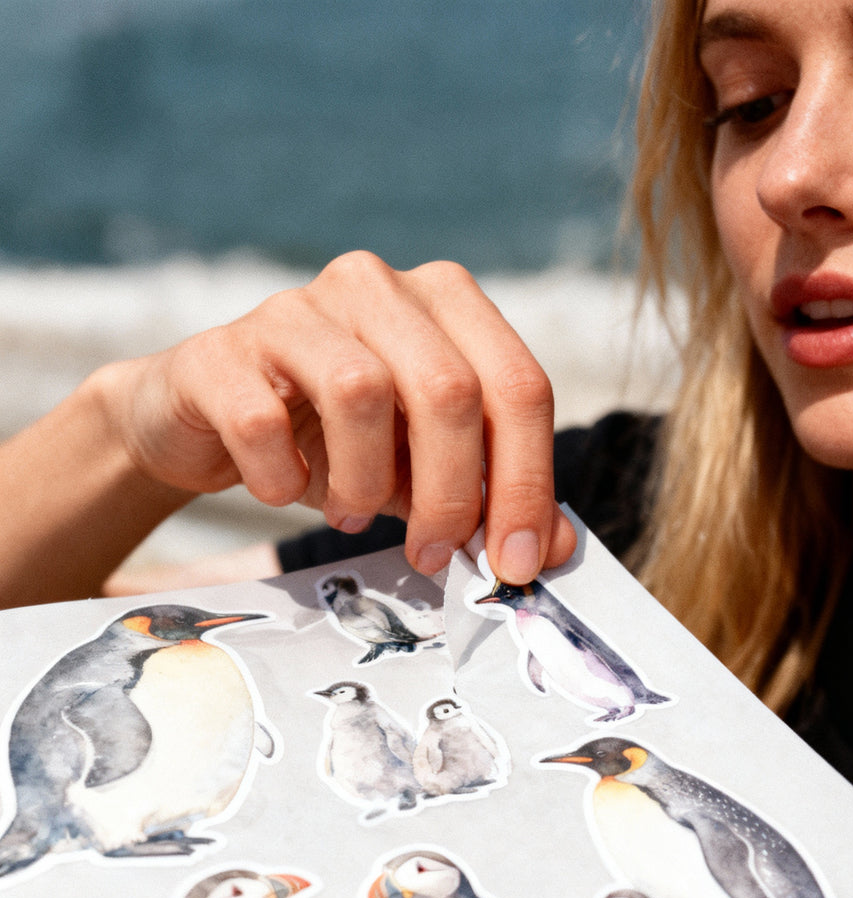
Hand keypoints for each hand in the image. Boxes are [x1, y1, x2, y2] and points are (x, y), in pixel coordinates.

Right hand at [102, 252, 575, 581]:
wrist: (206, 422)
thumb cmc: (333, 443)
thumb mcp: (423, 472)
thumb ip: (491, 499)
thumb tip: (552, 550)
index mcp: (445, 303)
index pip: (519, 386)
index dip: (528, 484)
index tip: (516, 563)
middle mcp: (376, 287)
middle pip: (450, 390)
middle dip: (452, 495)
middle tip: (434, 554)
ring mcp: (295, 309)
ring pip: (361, 392)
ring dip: (365, 483)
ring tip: (350, 515)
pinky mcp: (221, 350)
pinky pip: (264, 420)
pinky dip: (282, 478)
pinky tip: (283, 490)